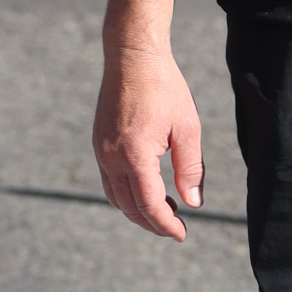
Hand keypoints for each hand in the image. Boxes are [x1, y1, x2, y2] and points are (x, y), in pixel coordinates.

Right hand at [93, 38, 204, 238]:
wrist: (132, 56)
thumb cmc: (165, 88)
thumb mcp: (188, 129)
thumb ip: (191, 169)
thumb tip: (193, 204)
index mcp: (135, 155)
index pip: (150, 205)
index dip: (167, 225)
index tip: (182, 235)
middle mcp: (111, 157)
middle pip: (129, 207)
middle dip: (152, 223)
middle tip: (176, 227)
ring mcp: (101, 150)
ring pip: (115, 197)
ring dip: (137, 210)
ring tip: (164, 210)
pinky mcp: (98, 142)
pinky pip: (109, 180)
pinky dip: (125, 193)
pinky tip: (146, 188)